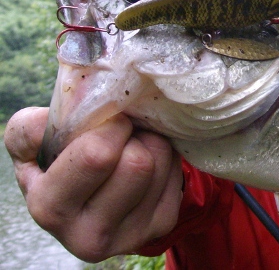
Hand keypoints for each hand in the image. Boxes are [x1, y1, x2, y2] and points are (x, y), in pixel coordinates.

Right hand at [4, 107, 182, 261]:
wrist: (86, 196)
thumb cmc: (56, 162)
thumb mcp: (31, 144)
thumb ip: (31, 129)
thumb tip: (70, 113)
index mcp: (51, 209)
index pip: (97, 156)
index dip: (110, 126)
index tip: (107, 121)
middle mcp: (90, 235)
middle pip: (138, 163)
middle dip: (132, 136)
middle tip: (121, 134)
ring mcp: (130, 236)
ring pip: (160, 162)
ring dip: (150, 142)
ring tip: (130, 146)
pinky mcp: (161, 225)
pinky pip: (176, 171)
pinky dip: (164, 156)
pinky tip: (145, 162)